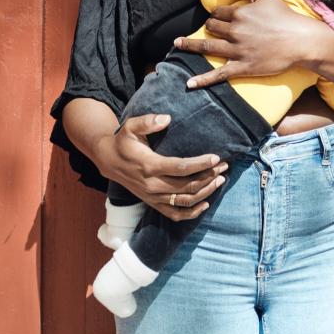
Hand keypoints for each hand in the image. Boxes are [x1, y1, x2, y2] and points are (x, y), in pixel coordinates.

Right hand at [92, 113, 229, 221]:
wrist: (109, 161)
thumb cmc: (124, 141)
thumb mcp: (130, 127)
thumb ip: (147, 121)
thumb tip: (166, 119)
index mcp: (149, 165)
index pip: (180, 167)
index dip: (199, 164)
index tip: (216, 158)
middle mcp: (152, 184)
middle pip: (186, 185)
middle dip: (208, 176)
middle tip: (224, 166)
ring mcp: (153, 197)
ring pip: (184, 201)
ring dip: (205, 193)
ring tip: (220, 180)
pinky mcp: (153, 203)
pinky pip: (174, 214)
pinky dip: (191, 213)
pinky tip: (206, 204)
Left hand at [172, 0, 333, 88]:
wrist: (301, 41)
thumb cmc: (285, 17)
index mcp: (240, 14)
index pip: (218, 13)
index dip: (217, 14)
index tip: (218, 17)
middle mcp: (235, 32)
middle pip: (212, 28)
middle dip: (209, 27)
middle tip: (209, 29)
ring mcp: (237, 51)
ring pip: (208, 47)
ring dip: (190, 45)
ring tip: (177, 44)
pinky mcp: (242, 68)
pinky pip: (218, 75)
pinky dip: (203, 80)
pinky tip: (189, 83)